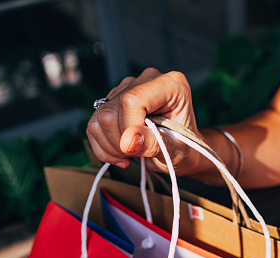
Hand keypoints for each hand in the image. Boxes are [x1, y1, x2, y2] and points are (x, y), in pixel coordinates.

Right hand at [86, 68, 201, 174]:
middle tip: (136, 155)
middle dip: (119, 142)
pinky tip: (121, 152)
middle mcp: (147, 80)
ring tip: (131, 154)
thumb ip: (155, 144)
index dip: (129, 127)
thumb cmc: (185, 149)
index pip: (132, 100)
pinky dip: (102, 146)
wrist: (181, 151)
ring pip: (98, 118)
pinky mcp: (114, 100)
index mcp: (170, 85)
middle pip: (111, 110)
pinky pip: (93, 124)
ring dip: (110, 147)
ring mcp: (128, 88)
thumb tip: (128, 141)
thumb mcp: (176, 151)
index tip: (138, 148)